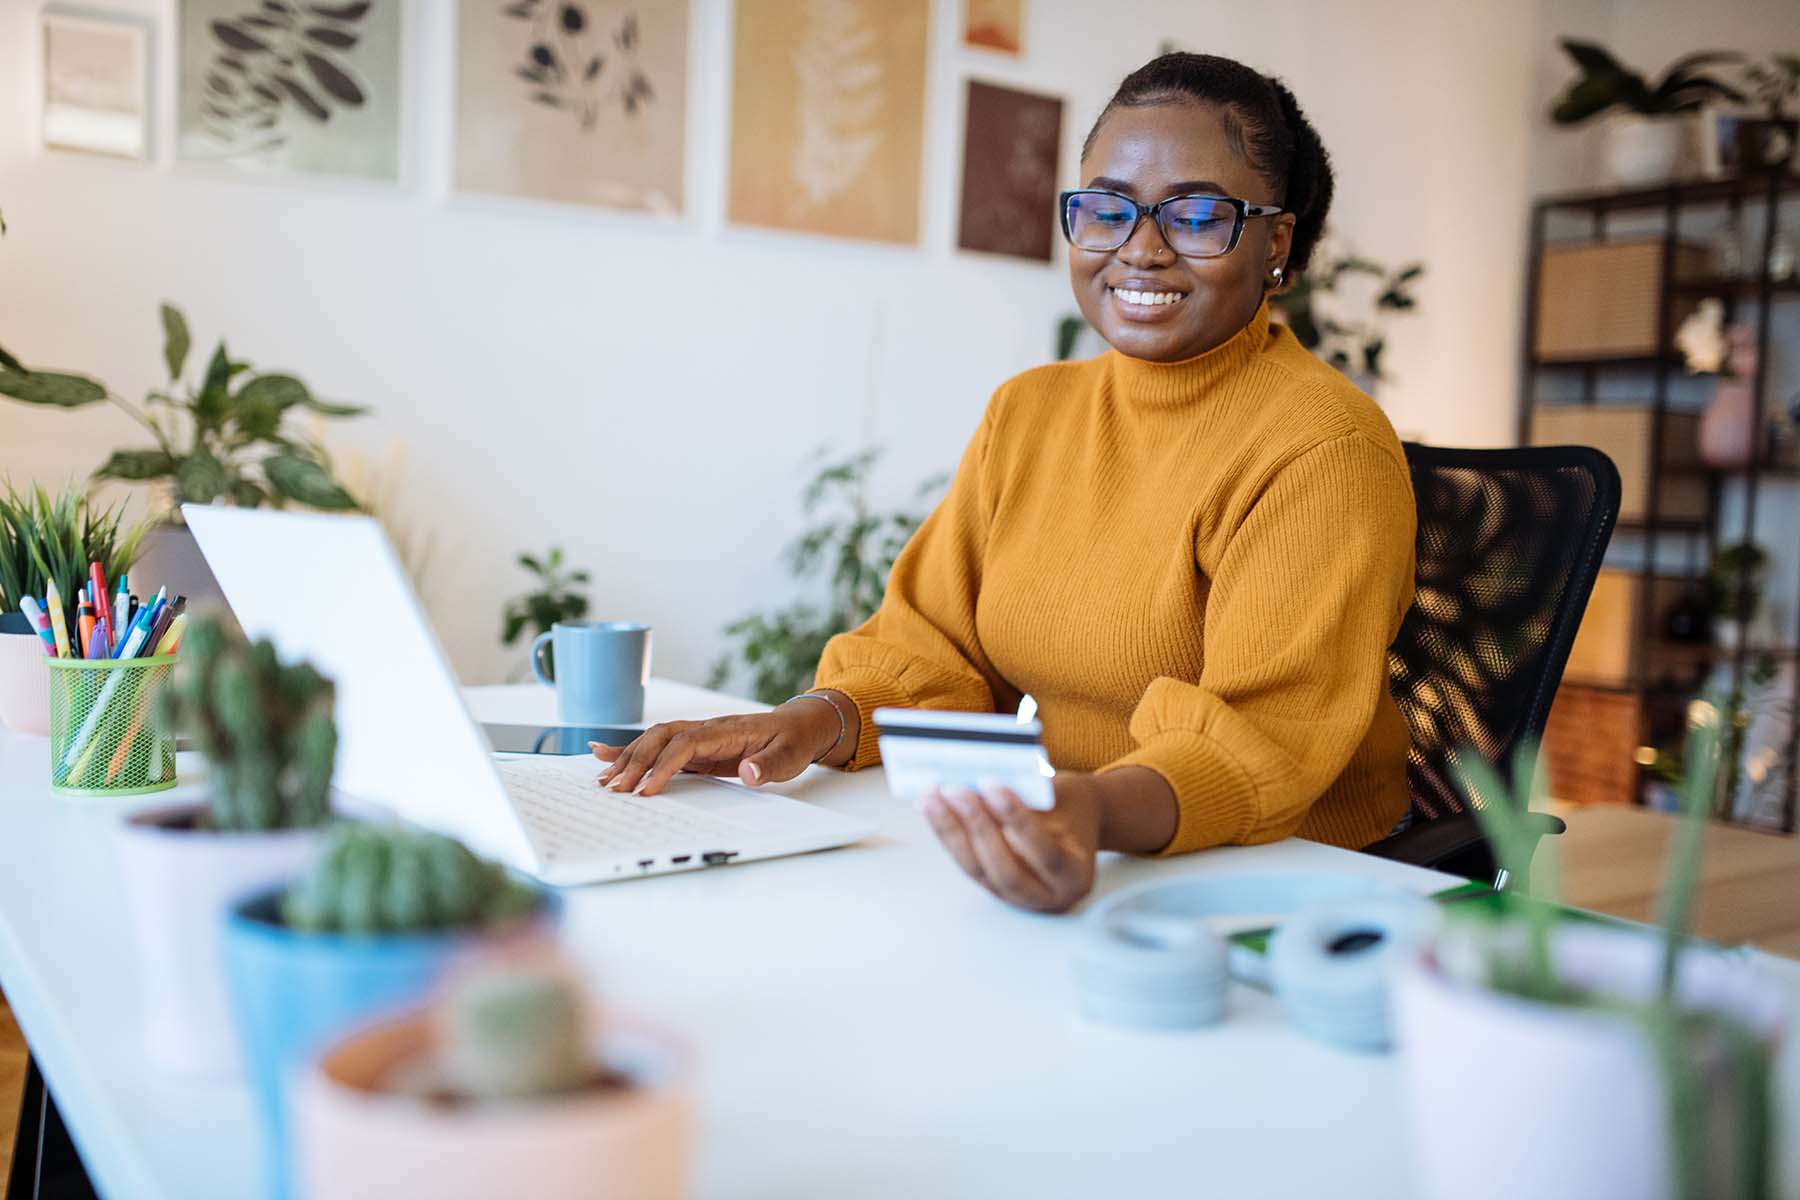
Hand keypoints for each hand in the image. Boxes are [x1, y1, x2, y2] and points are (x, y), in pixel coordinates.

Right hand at [590, 698, 844, 796]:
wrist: (796, 725)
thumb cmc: (791, 741)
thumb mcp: (790, 756)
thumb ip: (770, 765)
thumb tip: (749, 772)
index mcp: (725, 730)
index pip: (686, 744)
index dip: (665, 765)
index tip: (648, 789)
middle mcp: (704, 728)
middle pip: (660, 738)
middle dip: (634, 762)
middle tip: (614, 789)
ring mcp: (695, 735)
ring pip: (652, 740)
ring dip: (626, 758)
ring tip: (602, 780)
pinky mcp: (692, 746)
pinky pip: (656, 746)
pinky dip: (627, 749)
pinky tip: (601, 754)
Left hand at [920, 773, 1102, 912]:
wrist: (1073, 824)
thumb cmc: (1072, 807)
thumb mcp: (1065, 797)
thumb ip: (1032, 796)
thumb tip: (983, 783)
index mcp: (1075, 877)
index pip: (1046, 854)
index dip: (1017, 821)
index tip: (994, 787)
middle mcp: (1045, 896)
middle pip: (1005, 871)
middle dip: (977, 828)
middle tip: (956, 790)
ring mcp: (1014, 897)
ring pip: (977, 870)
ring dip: (951, 831)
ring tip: (933, 797)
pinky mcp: (989, 886)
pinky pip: (965, 862)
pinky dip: (947, 833)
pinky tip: (931, 807)